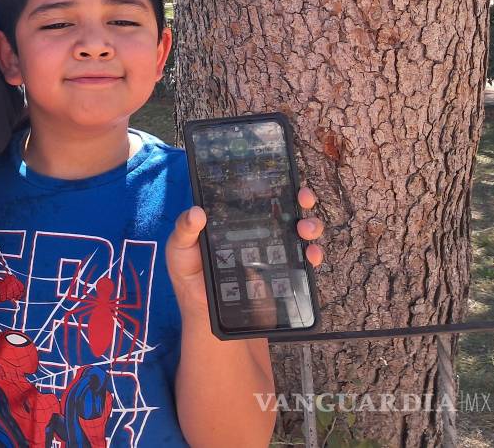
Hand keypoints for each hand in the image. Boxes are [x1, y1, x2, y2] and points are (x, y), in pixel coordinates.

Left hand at [166, 187, 324, 318]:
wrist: (208, 318)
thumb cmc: (190, 279)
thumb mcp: (179, 251)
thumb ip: (184, 230)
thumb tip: (196, 211)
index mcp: (233, 221)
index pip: (254, 196)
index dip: (270, 183)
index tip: (280, 175)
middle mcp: (256, 232)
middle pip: (284, 209)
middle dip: (300, 198)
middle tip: (303, 197)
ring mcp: (272, 252)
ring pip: (299, 231)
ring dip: (310, 224)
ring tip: (306, 228)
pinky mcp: (283, 274)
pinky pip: (304, 260)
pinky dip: (314, 254)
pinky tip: (311, 255)